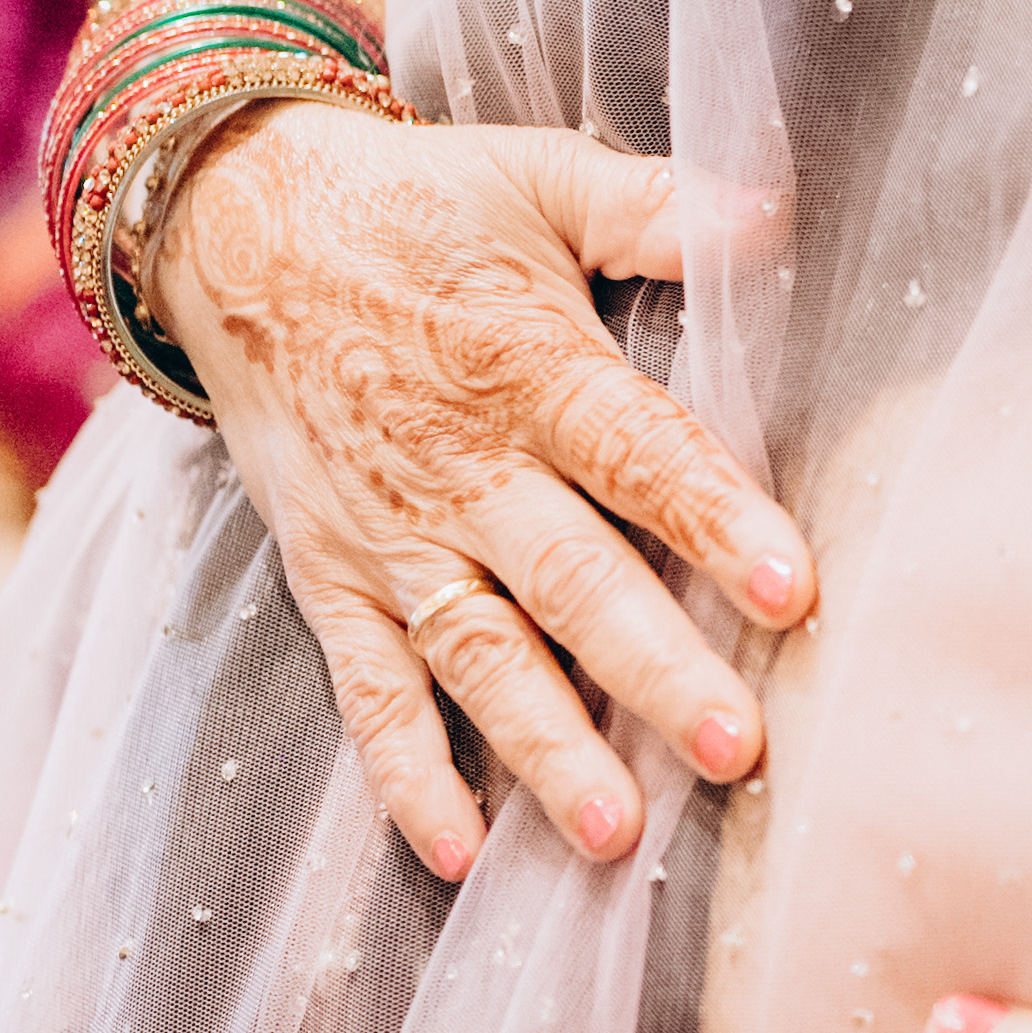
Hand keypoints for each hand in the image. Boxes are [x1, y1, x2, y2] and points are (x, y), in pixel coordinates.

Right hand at [158, 101, 812, 875]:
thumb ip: (657, 206)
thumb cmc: (420, 206)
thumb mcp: (538, 178)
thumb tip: (775, 211)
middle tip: (734, 746)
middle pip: (572, 581)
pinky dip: (406, 774)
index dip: (714, 519)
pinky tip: (457, 854)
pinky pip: (369, 691)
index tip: (792, 587)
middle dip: (654, 669)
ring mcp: (393, 538)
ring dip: (546, 748)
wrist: (239, 228)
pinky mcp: (333, 580)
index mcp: (529, 369)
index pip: (638, 454)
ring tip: (618, 832)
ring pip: (480, 657)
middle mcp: (463, 470)